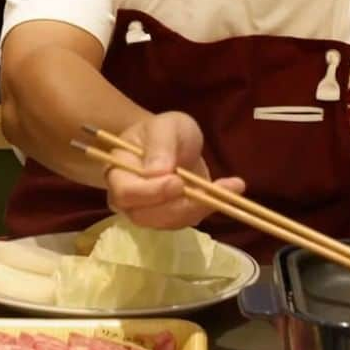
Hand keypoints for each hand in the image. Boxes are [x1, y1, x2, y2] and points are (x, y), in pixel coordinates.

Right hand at [102, 111, 244, 229]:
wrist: (174, 142)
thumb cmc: (164, 131)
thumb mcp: (166, 126)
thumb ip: (160, 145)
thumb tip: (158, 172)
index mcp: (118, 172)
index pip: (126, 193)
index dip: (151, 192)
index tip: (177, 182)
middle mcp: (127, 199)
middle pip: (146, 216)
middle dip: (179, 206)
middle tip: (208, 190)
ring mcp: (148, 212)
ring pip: (170, 222)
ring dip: (200, 207)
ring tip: (230, 187)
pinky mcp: (170, 218)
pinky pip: (187, 220)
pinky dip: (211, 207)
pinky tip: (232, 188)